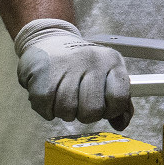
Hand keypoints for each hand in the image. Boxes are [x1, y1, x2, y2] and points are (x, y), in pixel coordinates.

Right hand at [13, 18, 130, 128]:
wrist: (48, 41)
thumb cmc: (81, 65)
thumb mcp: (106, 75)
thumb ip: (119, 100)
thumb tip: (121, 123)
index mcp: (111, 61)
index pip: (119, 97)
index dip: (112, 110)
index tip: (105, 108)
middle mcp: (91, 60)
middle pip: (93, 110)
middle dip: (86, 115)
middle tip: (81, 104)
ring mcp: (66, 65)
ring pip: (68, 111)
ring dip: (65, 112)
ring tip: (64, 98)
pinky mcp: (42, 73)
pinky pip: (46, 107)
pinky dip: (47, 110)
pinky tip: (50, 98)